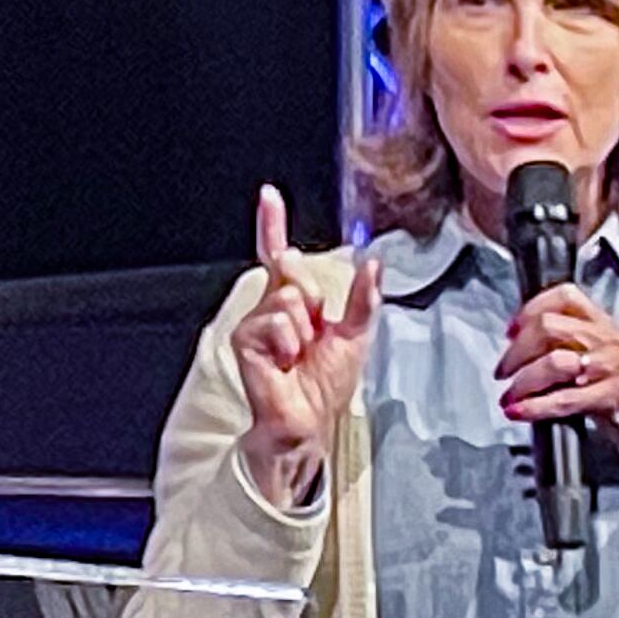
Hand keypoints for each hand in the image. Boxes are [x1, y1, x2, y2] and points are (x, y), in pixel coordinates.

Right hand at [231, 185, 377, 508]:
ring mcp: (256, 322)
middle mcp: (272, 307)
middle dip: (315, 299)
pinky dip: (289, 343)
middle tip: (315, 335)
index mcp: (295, 301)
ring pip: (289, 297)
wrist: (307, 422)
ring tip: (299, 355)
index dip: (272, 224)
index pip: (279, 254)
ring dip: (304, 329)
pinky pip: (277, 322)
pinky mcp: (244, 340)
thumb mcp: (357, 335)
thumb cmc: (324, 387)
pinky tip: (285, 362)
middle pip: (293, 269)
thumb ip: (365, 298)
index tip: (269, 196)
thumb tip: (374, 263)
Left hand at [499, 283, 618, 496]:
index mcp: (607, 327)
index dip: (532, 309)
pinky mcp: (616, 396)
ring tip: (509, 396)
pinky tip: (520, 412)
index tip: (511, 330)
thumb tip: (525, 351)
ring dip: (523, 381)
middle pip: (550, 327)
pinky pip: (565, 398)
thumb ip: (573, 351)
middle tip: (503, 371)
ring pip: (554, 361)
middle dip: (517, 351)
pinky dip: (536, 406)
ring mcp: (616, 367)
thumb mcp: (605, 366)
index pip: (566, 296)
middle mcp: (611, 340)